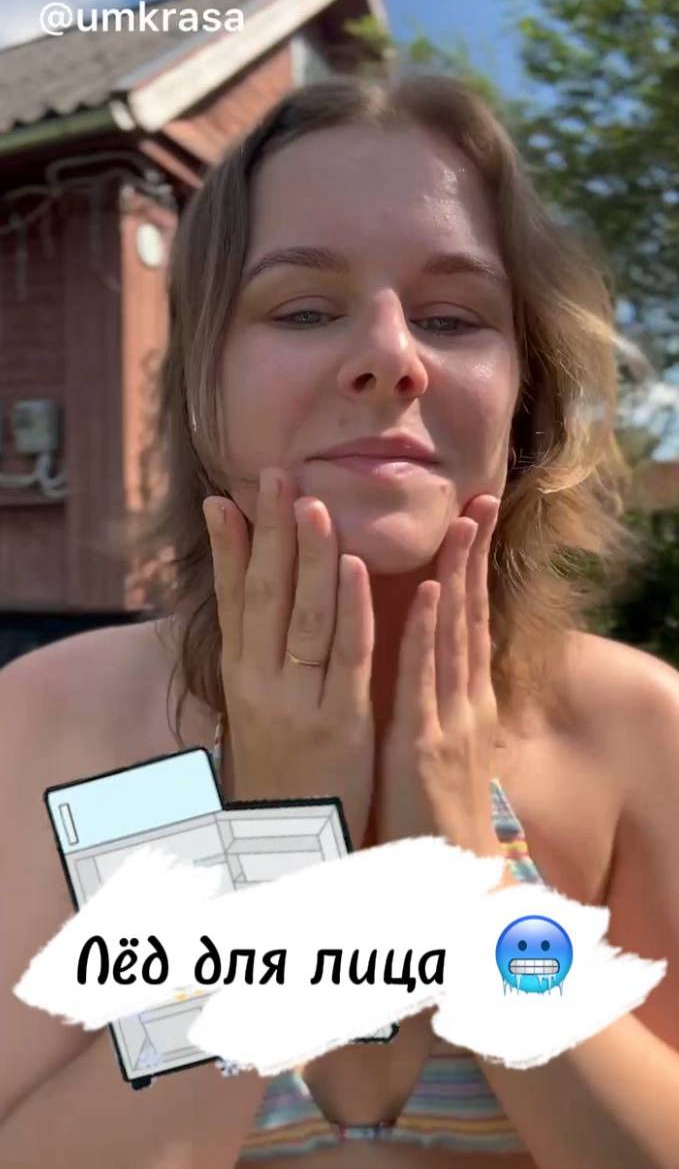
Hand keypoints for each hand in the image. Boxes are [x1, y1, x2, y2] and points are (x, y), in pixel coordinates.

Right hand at [203, 467, 374, 849]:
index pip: (231, 600)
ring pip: (303, 616)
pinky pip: (347, 656)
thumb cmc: (280, 774)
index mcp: (240, 679)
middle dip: (269, 532)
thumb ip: (256, 663)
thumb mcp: (256, 715)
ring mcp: (299, 702)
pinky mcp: (341, 722)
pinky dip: (351, 608)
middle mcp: (260, 685)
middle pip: (264, 595)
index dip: (228, 548)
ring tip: (312, 502)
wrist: (291, 848)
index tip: (224, 498)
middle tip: (275, 476)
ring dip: (308, 556)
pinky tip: (354, 566)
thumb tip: (249, 612)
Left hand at [376, 495, 503, 854]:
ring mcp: (450, 719)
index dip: (469, 569)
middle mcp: (465, 701)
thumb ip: (437, 705)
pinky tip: (435, 593)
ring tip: (463, 522)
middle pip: (470, 615)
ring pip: (455, 635)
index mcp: (464, 701)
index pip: (467, 621)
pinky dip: (431, 633)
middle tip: (480, 499)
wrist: (443, 883)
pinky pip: (427, 678)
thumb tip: (429, 668)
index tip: (469, 520)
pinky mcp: (426, 744)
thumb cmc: (431, 814)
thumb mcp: (439, 749)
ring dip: (458, 576)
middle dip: (474, 556)